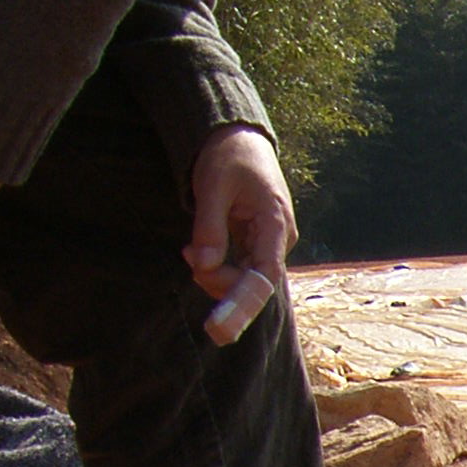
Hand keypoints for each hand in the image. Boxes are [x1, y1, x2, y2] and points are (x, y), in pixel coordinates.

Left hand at [186, 128, 294, 346]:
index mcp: (276, 224)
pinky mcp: (256, 244)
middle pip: (252, 283)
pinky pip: (238, 269)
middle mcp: (278, 240)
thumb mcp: (213, 186)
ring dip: (213, 274)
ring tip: (191, 248)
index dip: (243, 304)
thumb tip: (205, 265)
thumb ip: (210, 227)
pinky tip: (198, 250)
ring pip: (243, 279)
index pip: (265, 276)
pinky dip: (215, 267)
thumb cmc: (229, 156)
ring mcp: (268, 244)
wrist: (238, 138)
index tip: (219, 327)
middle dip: (218, 281)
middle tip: (189, 256)